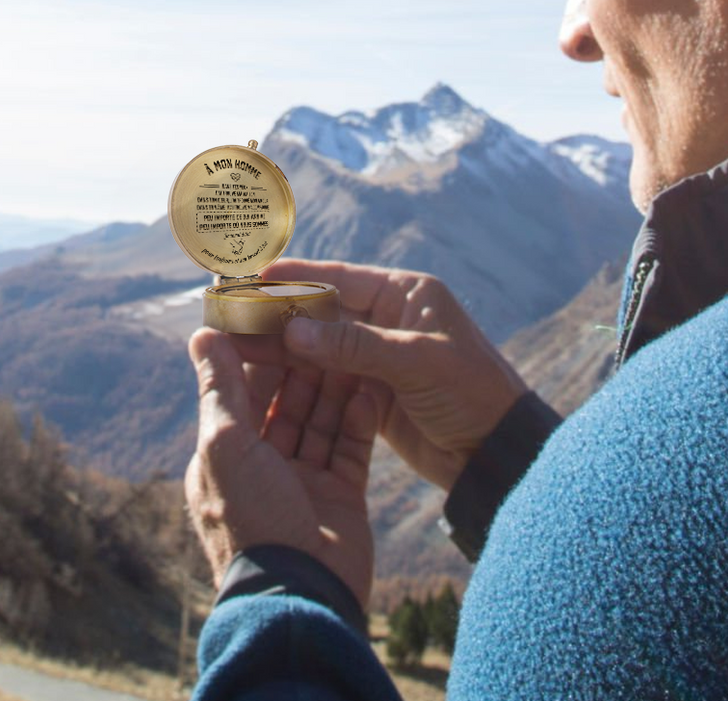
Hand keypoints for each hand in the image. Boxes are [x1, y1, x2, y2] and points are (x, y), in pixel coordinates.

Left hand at [185, 326, 378, 609]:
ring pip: (322, 419)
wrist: (303, 594)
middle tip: (330, 321)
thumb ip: (220, 388)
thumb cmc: (254, 520)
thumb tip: (201, 334)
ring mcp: (305, 481)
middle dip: (306, 364)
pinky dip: (361, 414)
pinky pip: (352, 444)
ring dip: (337, 383)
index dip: (262, 352)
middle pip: (287, 402)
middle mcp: (264, 467)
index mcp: (227, 457)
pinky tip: (374, 381)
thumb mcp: (226, 447)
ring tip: (357, 342)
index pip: (244, 391)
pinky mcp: (342, 494)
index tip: (282, 312)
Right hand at [243, 259, 530, 492]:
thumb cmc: (471, 393)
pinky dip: (299, 379)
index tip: (254, 276)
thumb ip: (357, 346)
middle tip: (230, 317)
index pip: (342, 279)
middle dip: (279, 315)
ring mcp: (380, 356)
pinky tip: (264, 381)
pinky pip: (329, 379)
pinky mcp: (373, 393)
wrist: (497, 450)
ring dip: (282, 349)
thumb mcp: (417, 363)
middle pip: (324, 312)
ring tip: (235, 348)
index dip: (297, 278)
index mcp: (408, 295)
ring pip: (321, 348)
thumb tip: (296, 331)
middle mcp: (390, 319)